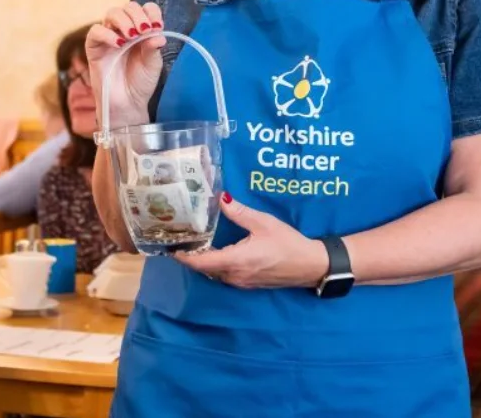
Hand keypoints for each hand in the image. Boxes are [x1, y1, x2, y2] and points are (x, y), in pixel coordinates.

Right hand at [85, 2, 165, 127]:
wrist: (127, 104)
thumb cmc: (141, 83)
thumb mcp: (153, 64)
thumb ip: (153, 48)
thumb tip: (159, 35)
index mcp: (141, 31)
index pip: (146, 9)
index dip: (152, 13)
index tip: (158, 26)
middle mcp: (124, 30)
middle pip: (128, 7)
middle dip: (138, 16)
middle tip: (145, 30)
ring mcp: (108, 37)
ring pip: (112, 13)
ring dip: (124, 21)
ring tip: (132, 36)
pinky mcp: (94, 47)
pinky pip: (96, 31)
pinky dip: (107, 34)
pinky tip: (118, 44)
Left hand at [176, 194, 328, 288]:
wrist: (310, 266)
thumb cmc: (288, 243)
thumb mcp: (264, 223)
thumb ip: (239, 212)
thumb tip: (220, 197)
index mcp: (236, 260)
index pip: (201, 262)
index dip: (183, 256)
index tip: (170, 246)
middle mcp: (234, 275)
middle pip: (204, 268)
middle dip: (190, 256)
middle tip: (180, 238)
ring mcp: (241, 282)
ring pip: (213, 273)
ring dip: (203, 261)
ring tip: (193, 243)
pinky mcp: (247, 284)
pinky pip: (224, 275)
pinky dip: (215, 264)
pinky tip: (214, 251)